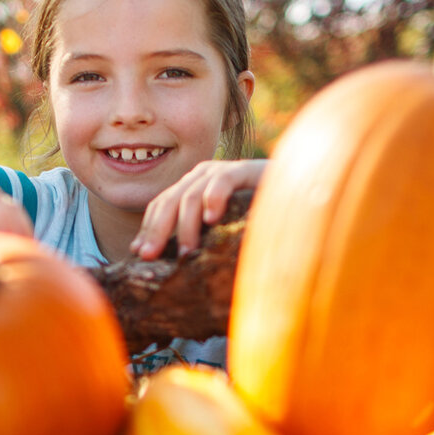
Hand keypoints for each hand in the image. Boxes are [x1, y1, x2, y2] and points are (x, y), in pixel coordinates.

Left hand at [131, 159, 266, 259]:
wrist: (295, 189)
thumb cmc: (257, 215)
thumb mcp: (221, 228)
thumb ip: (201, 238)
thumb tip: (178, 264)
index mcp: (192, 188)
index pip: (160, 205)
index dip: (147, 228)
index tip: (138, 254)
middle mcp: (201, 177)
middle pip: (168, 202)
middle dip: (156, 230)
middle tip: (149, 255)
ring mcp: (221, 171)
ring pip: (191, 196)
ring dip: (186, 226)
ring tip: (187, 252)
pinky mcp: (245, 170)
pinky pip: (222, 181)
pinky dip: (214, 199)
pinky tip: (212, 219)